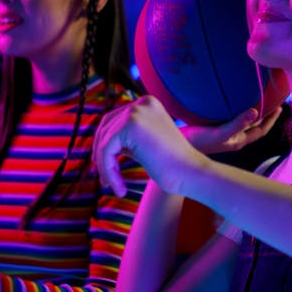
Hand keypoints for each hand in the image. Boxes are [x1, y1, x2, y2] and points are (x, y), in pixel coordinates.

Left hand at [94, 95, 209, 195]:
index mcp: (148, 103)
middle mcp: (142, 103)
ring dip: (105, 165)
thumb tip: (100, 140)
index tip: (105, 165)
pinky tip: (119, 188)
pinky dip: (108, 170)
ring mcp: (136, 112)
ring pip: (104, 140)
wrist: (190, 173)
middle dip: (101, 152)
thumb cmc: (172, 165)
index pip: (115, 119)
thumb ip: (127, 137)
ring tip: (113, 185)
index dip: (105, 142)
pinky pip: (107, 150)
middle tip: (103, 176)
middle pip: (106, 125)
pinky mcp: (130, 125)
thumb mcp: (146, 143)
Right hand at [182, 105, 282, 154]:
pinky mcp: (212, 129)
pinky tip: (231, 100)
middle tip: (272, 99)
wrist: (175, 148)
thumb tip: (255, 112)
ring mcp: (223, 135)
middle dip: (265, 115)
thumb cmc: (197, 142)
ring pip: (242, 122)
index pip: (261, 130)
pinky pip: (230, 118)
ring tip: (256, 97)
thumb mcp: (219, 133)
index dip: (271, 120)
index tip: (279, 106)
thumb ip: (237, 124)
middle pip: (254, 126)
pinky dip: (236, 110)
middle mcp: (232, 139)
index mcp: (238, 141)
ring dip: (251, 112)